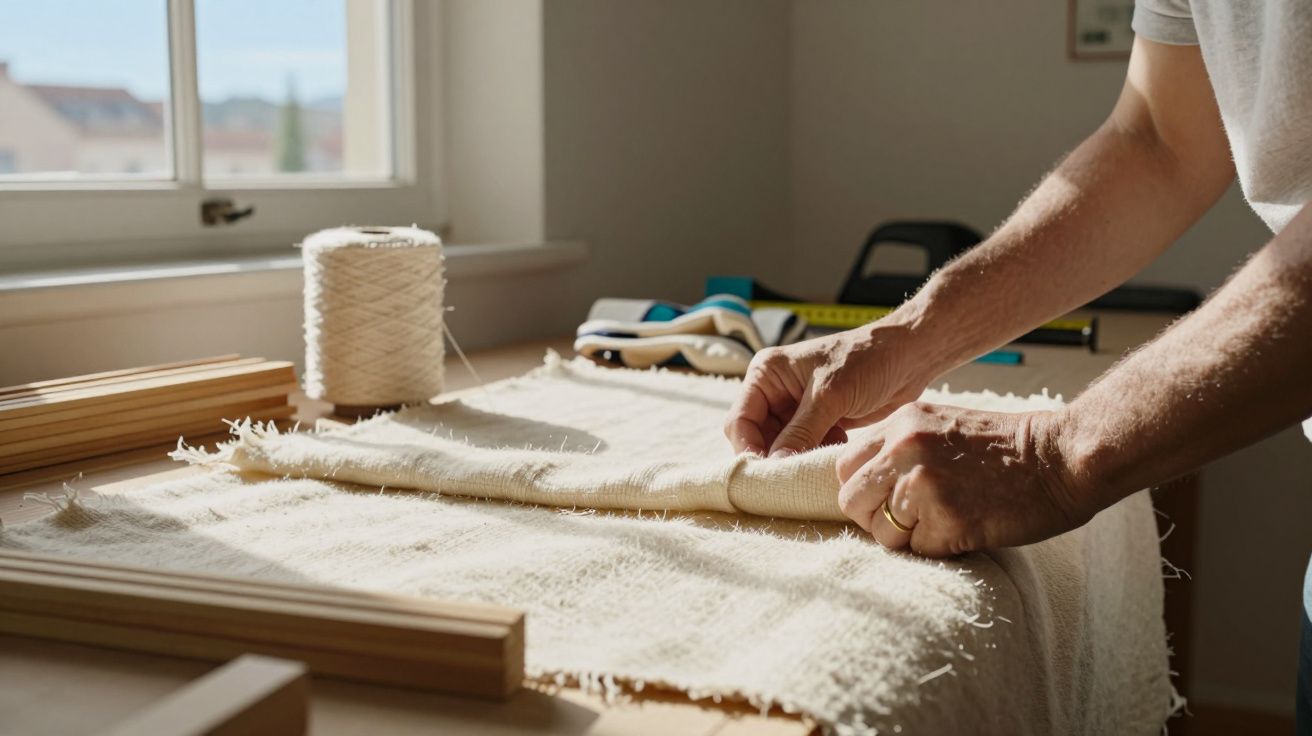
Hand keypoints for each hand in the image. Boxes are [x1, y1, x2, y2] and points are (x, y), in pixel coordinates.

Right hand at [724, 324, 927, 456]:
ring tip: (816, 462)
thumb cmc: (866, 360)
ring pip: (779, 446)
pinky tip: (834, 451)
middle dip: (772, 456)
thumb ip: (801, 432)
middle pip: (755, 437)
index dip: (748, 449)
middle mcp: (774, 390)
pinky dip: (812, 455)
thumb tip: (775, 467)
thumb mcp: (830, 396)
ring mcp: (795, 407)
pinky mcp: (817, 421)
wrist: (908, 356)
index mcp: (766, 374)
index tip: (766, 475)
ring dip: (795, 458)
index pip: (740, 420)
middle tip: (792, 477)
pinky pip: (802, 448)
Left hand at [834, 402, 1089, 556]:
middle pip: (851, 501)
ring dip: (907, 538)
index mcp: (901, 424)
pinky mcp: (947, 520)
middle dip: (873, 518)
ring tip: (944, 523)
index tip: (885, 500)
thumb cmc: (1007, 448)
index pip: (844, 467)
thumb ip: (901, 449)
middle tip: (908, 521)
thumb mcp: (942, 427)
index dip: (863, 490)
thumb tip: (866, 484)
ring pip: (881, 533)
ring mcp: (924, 485)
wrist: (1063, 457)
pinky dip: (939, 549)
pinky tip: (967, 529)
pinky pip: (918, 552)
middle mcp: (904, 450)